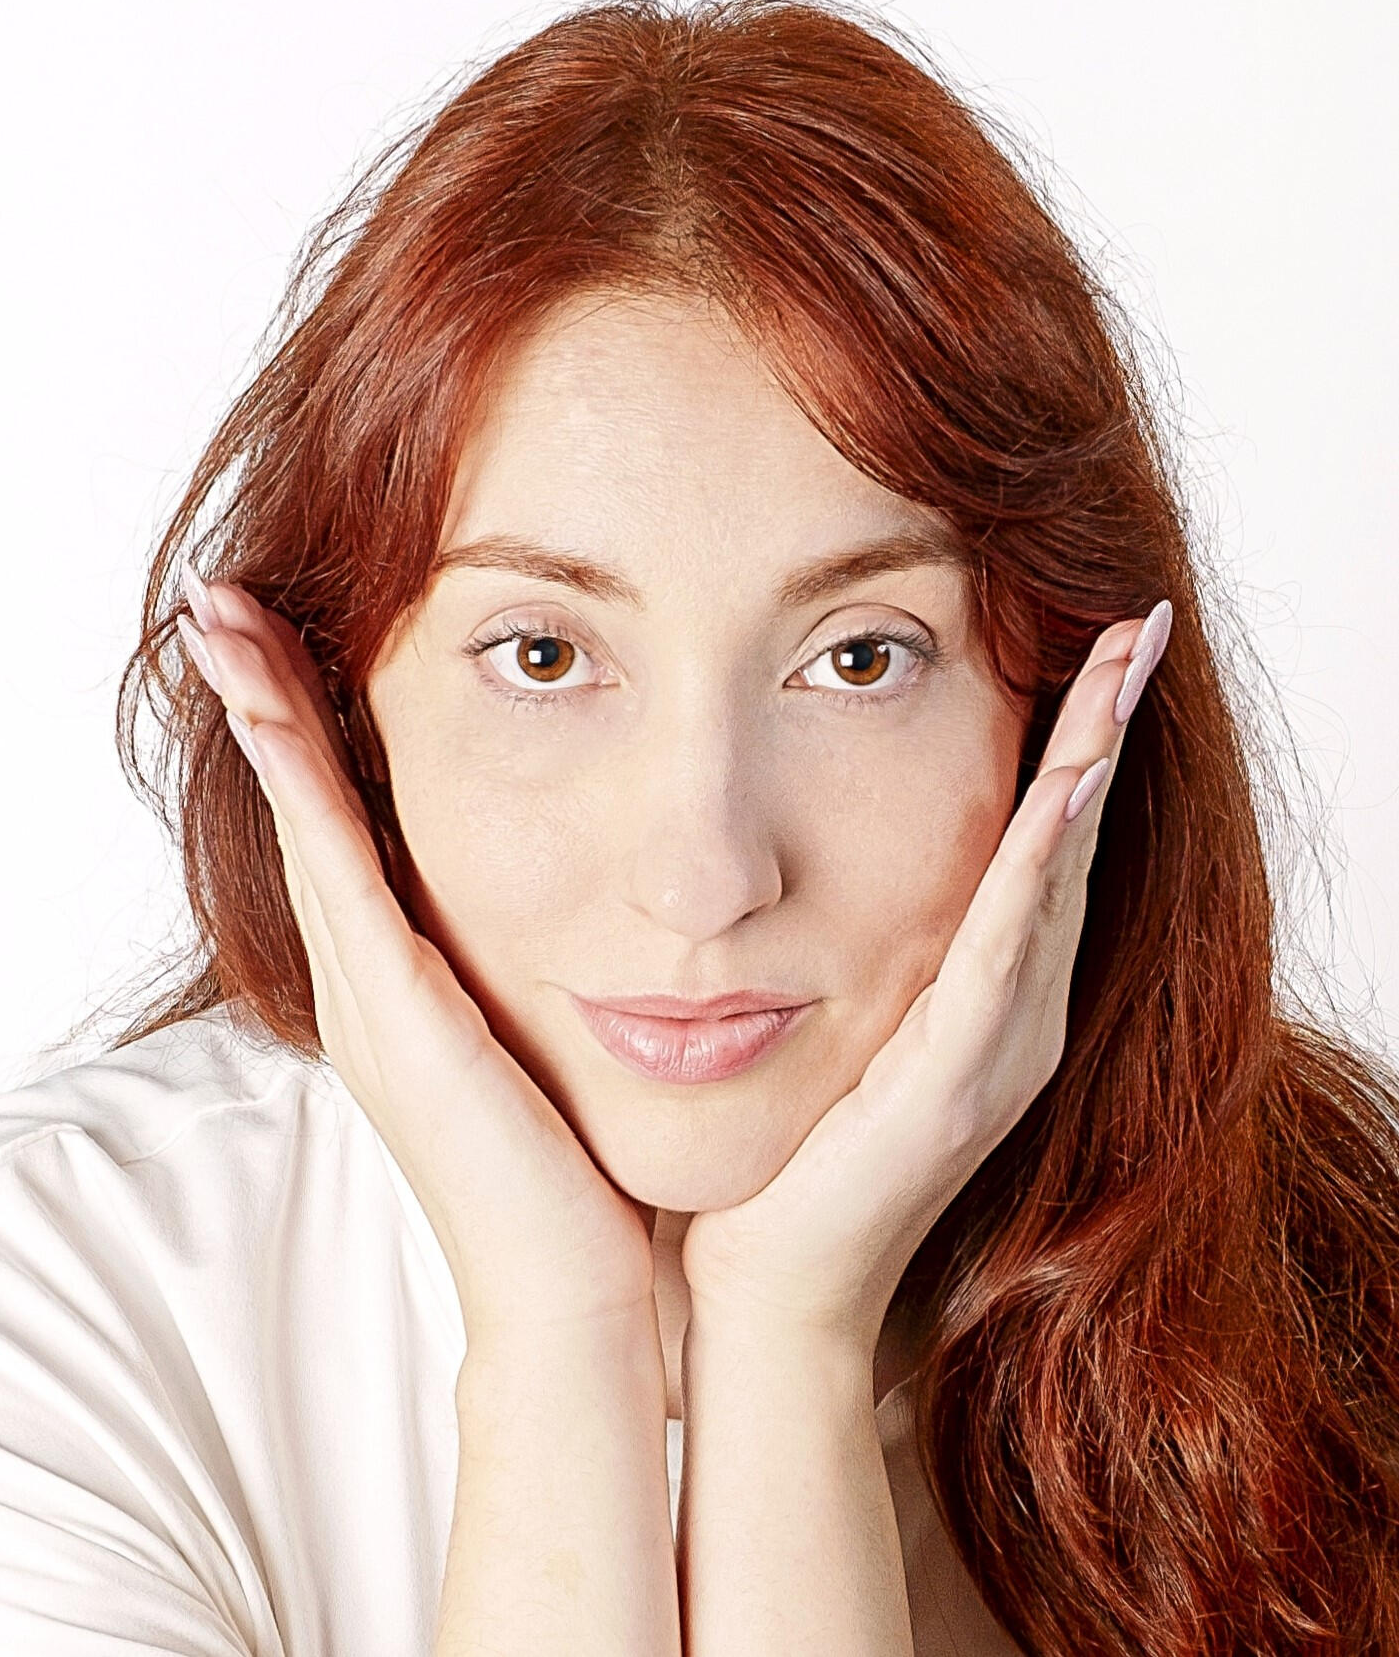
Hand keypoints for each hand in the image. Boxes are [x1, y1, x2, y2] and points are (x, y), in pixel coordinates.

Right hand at [174, 569, 659, 1341]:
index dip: (306, 730)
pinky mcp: (396, 1012)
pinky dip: (298, 784)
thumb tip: (607, 906)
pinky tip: (270, 706)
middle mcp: (367, 979)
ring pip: (301, 820)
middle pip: (299, 805)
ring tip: (221, 615)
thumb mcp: (550, 1038)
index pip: (342, 824)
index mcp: (403, 979)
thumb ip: (549, 969)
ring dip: (260, 711)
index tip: (284, 636)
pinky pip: (336, 872)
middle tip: (222, 596)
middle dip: (260, 695)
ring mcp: (369, 995)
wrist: (576, 1292)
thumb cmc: (579, 1174)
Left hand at [680, 601, 1172, 1355]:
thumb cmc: (787, 1147)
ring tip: (1120, 670)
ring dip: (1090, 770)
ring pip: (1057, 882)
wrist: (768, 1285)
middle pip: (1075, 844)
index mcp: (989, 996)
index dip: (1077, 743)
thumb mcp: (837, 1013)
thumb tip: (815, 844)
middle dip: (1106, 728)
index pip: (1044, 843)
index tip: (1095, 642)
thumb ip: (858, 936)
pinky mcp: (956, 1087)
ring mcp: (999, 1054)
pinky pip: (1003, 956)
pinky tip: (1061, 794)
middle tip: (1138, 622)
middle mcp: (1016, 1018)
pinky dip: (1039, 870)